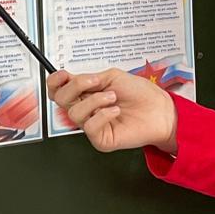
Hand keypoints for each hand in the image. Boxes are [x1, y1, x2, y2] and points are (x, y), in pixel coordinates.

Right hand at [46, 68, 176, 153]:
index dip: (55, 81)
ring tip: (112, 98)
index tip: (64, 74)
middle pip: (60, 100)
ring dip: (95, 100)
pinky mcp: (100, 139)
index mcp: (86, 93)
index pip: (58, 90)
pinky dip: (103, 114)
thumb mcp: (112, 77)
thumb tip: (71, 79)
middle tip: (95, 83)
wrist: (159, 110)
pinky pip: (90, 126)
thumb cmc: (140, 94)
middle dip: (76, 87)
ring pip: (74, 113)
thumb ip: (88, 78)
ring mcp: (92, 124)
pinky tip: (116, 111)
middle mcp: (86, 109)